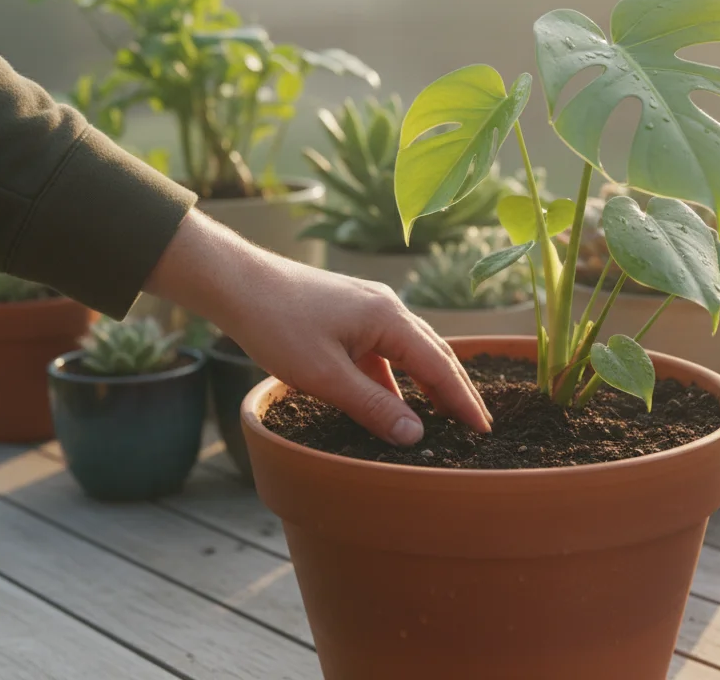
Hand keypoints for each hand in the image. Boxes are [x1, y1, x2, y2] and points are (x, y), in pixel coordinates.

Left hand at [144, 210, 490, 445]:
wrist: (236, 283)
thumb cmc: (276, 324)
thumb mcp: (325, 377)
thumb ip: (373, 407)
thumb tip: (415, 435)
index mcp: (389, 318)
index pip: (440, 366)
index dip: (463, 401)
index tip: (483, 430)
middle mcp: (388, 307)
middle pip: (434, 353)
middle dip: (456, 391)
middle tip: (476, 426)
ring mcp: (368, 306)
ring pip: (410, 350)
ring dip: (428, 383)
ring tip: (444, 416)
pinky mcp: (349, 311)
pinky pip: (386, 348)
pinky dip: (398, 375)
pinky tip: (393, 399)